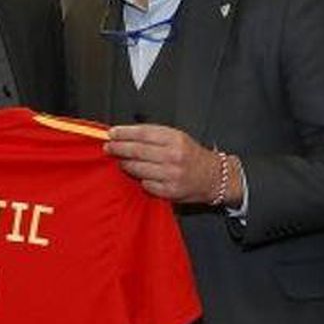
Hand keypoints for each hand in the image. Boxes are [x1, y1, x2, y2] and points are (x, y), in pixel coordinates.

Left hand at [105, 124, 242, 205]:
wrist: (214, 177)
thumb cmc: (192, 156)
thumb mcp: (178, 137)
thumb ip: (154, 135)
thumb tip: (126, 134)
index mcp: (176, 139)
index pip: (143, 133)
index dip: (124, 133)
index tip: (112, 133)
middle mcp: (174, 156)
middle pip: (137, 150)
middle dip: (119, 148)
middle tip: (108, 147)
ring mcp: (171, 175)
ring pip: (138, 168)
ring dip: (126, 164)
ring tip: (121, 161)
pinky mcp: (170, 191)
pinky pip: (146, 184)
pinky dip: (140, 180)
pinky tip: (139, 176)